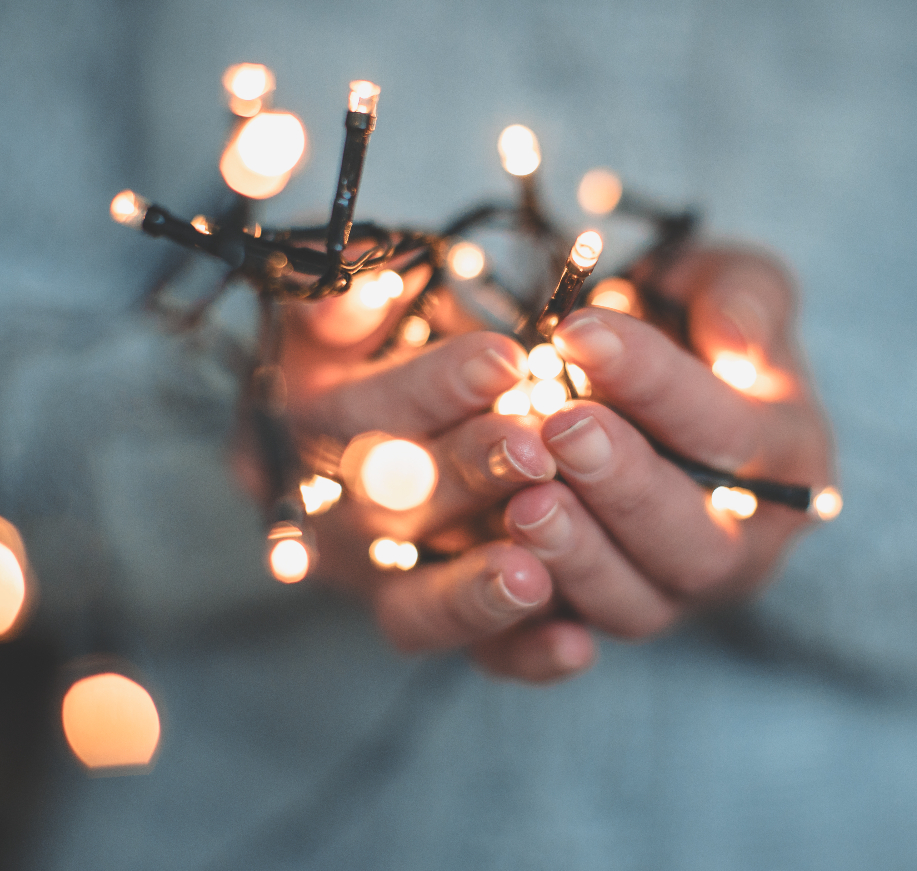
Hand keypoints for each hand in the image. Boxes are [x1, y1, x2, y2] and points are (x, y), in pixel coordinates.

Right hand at [276, 274, 594, 679]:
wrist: (415, 422)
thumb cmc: (398, 351)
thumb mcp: (356, 313)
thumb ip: (347, 300)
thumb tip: (364, 293)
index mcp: (303, 432)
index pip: (352, 416)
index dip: (429, 390)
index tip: (505, 360)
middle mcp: (334, 520)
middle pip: (389, 510)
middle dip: (467, 475)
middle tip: (536, 449)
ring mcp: (385, 585)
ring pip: (416, 608)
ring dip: (477, 591)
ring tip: (536, 572)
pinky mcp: (442, 626)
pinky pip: (476, 660)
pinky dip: (524, 655)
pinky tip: (575, 645)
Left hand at [479, 245, 835, 677]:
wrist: (631, 390)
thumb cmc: (684, 328)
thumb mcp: (726, 285)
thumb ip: (745, 299)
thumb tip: (741, 349)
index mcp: (785, 460)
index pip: (729, 430)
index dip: (657, 384)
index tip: (582, 332)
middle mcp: (738, 544)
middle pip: (694, 542)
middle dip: (626, 485)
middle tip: (560, 429)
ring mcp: (670, 594)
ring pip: (634, 605)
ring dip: (578, 559)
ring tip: (523, 505)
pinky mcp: (600, 619)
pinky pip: (564, 648)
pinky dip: (532, 639)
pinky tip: (503, 587)